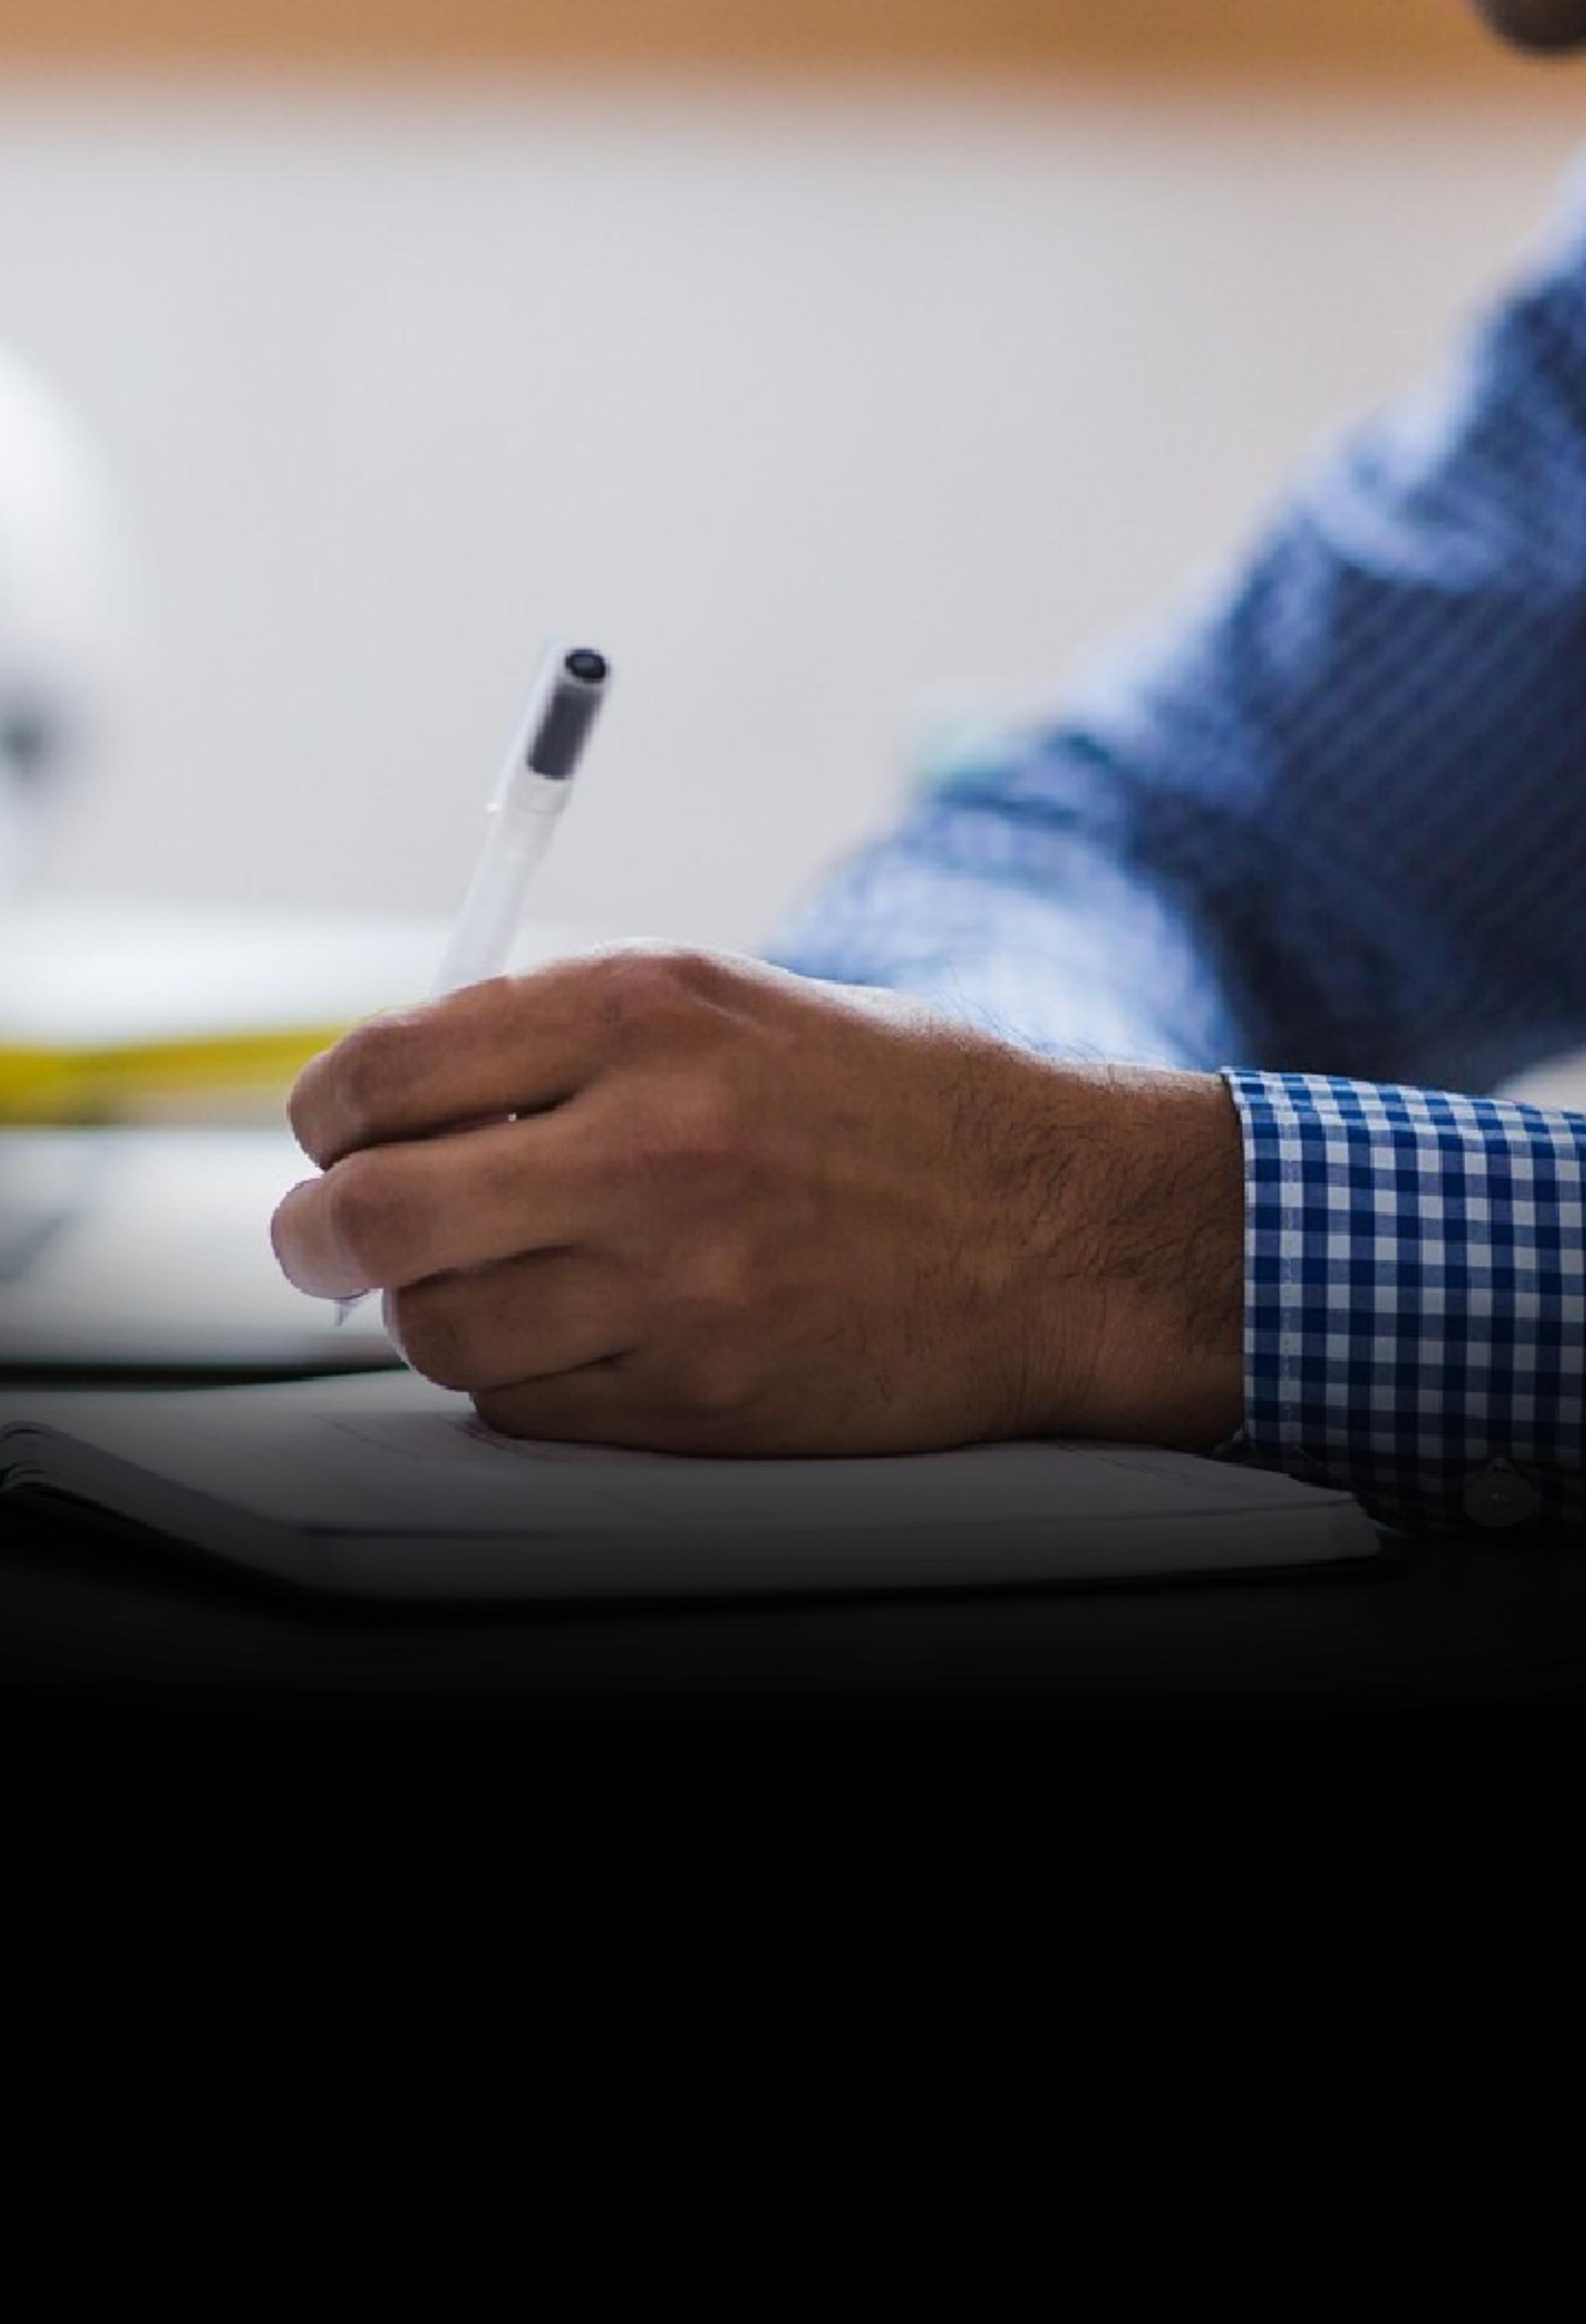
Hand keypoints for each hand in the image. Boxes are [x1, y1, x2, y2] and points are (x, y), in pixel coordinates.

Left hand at [271, 946, 1244, 1454]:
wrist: (1060, 1229)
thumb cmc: (892, 1103)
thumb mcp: (730, 1005)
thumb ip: (561, 1038)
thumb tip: (392, 1102)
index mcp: (645, 1011)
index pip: (384, 1071)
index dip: (327, 1114)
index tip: (333, 1134)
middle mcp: (648, 1141)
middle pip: (371, 1213)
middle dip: (318, 1233)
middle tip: (326, 1239)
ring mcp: (675, 1282)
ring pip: (435, 1329)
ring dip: (428, 1311)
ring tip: (483, 1283)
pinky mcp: (702, 1399)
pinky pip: (523, 1406)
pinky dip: (518, 1376)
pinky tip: (576, 1334)